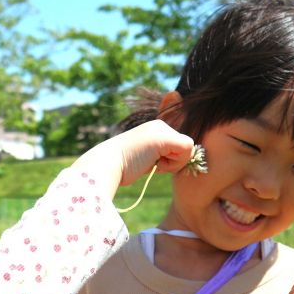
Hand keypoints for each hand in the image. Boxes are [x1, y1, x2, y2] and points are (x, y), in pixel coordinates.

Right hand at [74, 120, 195, 192]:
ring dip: (172, 164)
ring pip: (188, 149)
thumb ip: (161, 155)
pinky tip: (154, 163)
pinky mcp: (164, 138)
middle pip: (185, 147)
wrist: (106, 165)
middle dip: (173, 161)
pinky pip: (187, 151)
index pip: (178, 146)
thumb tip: (186, 158)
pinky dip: (174, 164)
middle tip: (151, 163)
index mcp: (154, 129)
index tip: (152, 163)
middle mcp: (159, 125)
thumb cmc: (122, 167)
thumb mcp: (145, 157)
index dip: (170, 160)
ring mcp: (161, 129)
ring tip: (150, 163)